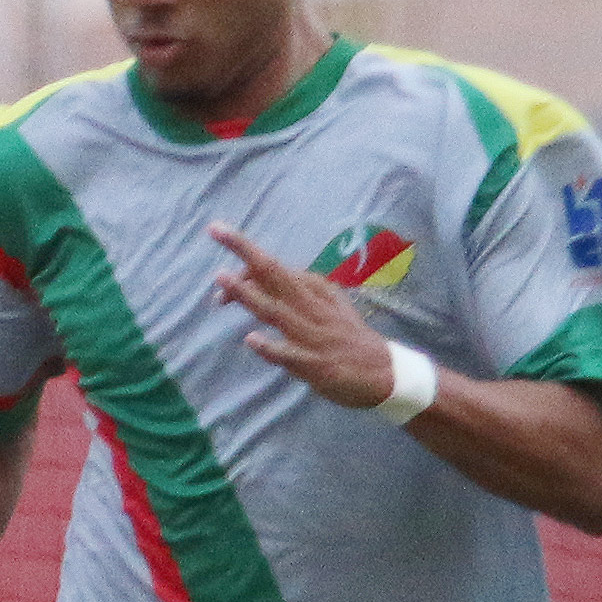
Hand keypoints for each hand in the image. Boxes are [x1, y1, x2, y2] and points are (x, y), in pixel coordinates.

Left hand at [209, 222, 395, 409]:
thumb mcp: (326, 305)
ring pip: (276, 309)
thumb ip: (294, 293)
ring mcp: (313, 334)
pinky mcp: (316, 363)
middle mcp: (311, 306)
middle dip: (245, 251)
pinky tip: (252, 340)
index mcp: (314, 290)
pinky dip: (271, 347)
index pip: (274, 269)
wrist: (384, 372)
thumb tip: (260, 281)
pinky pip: (289, 354)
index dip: (245, 264)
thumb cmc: (347, 337)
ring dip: (248, 294)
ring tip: (221, 280)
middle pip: (273, 273)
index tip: (220, 276)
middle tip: (216, 229)